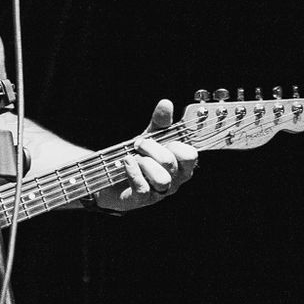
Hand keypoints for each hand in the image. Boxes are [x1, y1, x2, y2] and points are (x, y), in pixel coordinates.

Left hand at [92, 99, 197, 213]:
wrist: (113, 177)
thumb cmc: (140, 157)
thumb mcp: (151, 137)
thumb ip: (160, 122)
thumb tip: (166, 103)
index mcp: (182, 164)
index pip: (190, 154)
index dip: (174, 143)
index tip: (161, 138)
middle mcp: (175, 180)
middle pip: (170, 162)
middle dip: (151, 148)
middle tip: (139, 145)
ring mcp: (159, 192)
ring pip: (161, 179)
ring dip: (144, 163)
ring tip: (134, 158)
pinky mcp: (141, 200)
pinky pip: (142, 188)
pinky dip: (132, 171)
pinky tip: (126, 162)